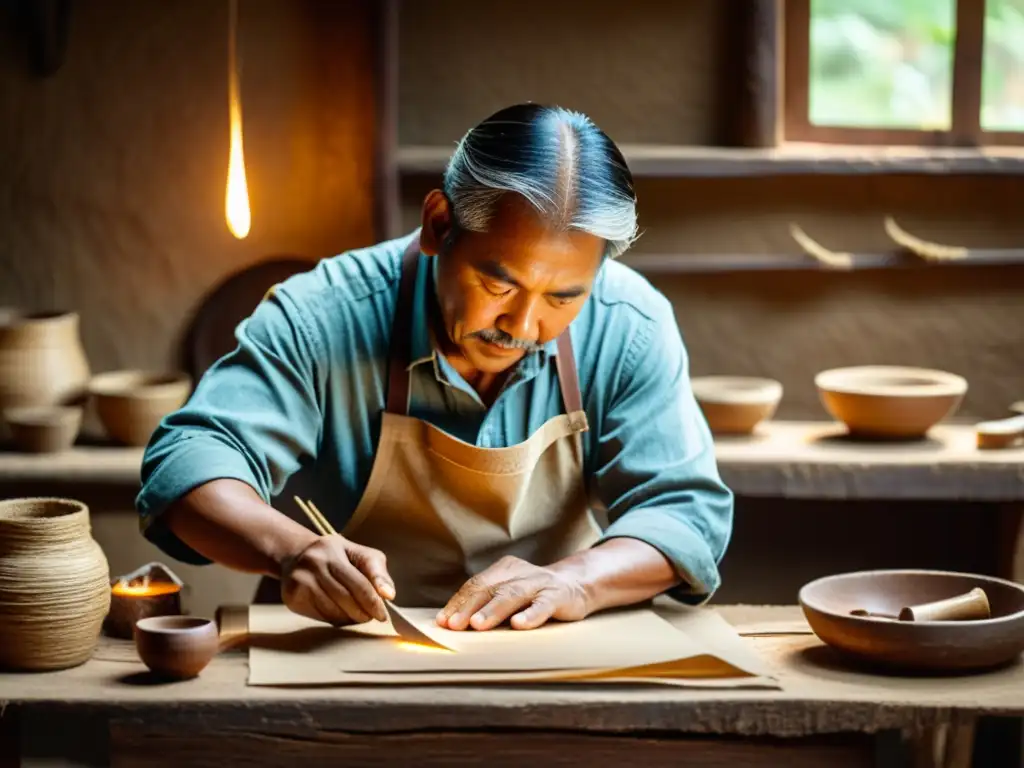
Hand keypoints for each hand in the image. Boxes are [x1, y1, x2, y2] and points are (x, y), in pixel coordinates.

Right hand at [280, 535, 395, 624]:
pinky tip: (339, 612)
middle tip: (372, 617)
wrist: (296, 555)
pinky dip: (334, 619)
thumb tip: (389, 595)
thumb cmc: (336, 556)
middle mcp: (314, 562)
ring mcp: (300, 579)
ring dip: (350, 618)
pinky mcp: (292, 596)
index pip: (359, 581)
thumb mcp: (359, 554)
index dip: (373, 601)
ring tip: (357, 615)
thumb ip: (377, 572)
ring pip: (333, 610)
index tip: (383, 615)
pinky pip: (320, 616)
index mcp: (333, 549)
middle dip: (364, 612)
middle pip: (346, 598)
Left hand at [435, 555, 590, 630]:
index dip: (458, 602)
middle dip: (469, 607)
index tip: (443, 620)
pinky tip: (519, 625)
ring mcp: (539, 584)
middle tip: (453, 624)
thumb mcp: (510, 593)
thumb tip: (452, 622)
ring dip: (493, 610)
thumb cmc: (535, 594)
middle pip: (489, 588)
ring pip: (512, 595)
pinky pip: (543, 605)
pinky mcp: (558, 597)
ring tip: (478, 624)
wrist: (577, 584)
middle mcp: (519, 573)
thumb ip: (487, 603)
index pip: (475, 585)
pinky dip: (530, 615)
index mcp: (503, 570)